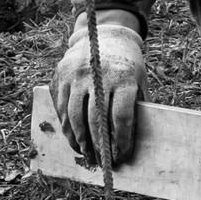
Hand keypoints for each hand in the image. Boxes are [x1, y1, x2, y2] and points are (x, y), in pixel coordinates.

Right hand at [51, 12, 144, 166]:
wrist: (105, 37)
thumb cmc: (128, 67)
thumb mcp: (139, 83)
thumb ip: (136, 109)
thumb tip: (129, 144)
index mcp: (123, 78)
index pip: (122, 116)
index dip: (122, 140)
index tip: (123, 155)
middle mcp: (98, 76)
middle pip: (97, 119)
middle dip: (100, 145)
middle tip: (103, 162)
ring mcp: (76, 75)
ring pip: (74, 116)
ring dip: (80, 140)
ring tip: (87, 155)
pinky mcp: (61, 76)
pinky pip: (61, 107)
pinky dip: (66, 127)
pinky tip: (74, 139)